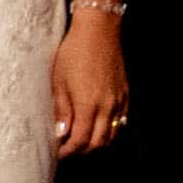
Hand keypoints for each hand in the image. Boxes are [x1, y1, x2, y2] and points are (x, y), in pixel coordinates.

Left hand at [49, 8, 130, 157]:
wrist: (98, 30)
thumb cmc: (73, 52)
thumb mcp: (58, 82)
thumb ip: (61, 110)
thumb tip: (61, 134)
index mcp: (88, 105)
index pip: (80, 141)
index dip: (68, 151)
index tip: (58, 152)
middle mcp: (107, 107)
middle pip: (97, 143)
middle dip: (81, 151)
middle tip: (67, 149)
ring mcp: (119, 101)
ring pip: (111, 135)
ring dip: (96, 143)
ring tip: (81, 140)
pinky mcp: (125, 94)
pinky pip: (120, 121)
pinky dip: (109, 130)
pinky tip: (97, 126)